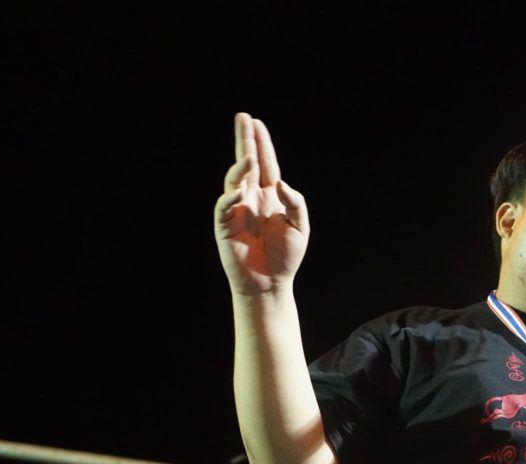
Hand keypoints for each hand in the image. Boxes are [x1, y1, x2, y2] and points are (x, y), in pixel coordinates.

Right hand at [213, 112, 309, 295]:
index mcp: (271, 196)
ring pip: (235, 180)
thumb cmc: (286, 257)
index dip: (261, 144)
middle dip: (244, 140)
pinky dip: (230, 196)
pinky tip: (240, 190)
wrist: (270, 283)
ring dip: (241, 167)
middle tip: (242, 117)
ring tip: (249, 157)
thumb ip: (295, 202)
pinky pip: (224, 206)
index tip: (256, 122)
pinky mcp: (225, 226)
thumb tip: (279, 183)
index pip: (266, 164)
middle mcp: (252, 198)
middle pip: (247, 163)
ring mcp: (238, 210)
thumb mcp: (300, 227)